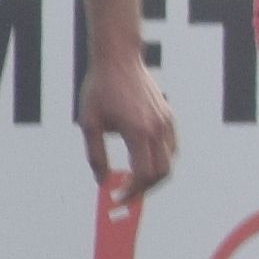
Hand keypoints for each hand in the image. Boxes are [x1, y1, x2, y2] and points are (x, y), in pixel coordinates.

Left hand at [82, 49, 184, 199]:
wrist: (119, 59)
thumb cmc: (100, 90)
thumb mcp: (88, 124)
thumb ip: (95, 155)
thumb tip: (103, 181)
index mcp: (138, 131)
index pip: (144, 173)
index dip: (132, 191)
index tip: (117, 198)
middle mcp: (157, 128)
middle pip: (162, 172)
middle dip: (145, 189)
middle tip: (126, 195)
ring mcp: (166, 122)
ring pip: (170, 160)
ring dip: (154, 175)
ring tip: (133, 179)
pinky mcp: (168, 116)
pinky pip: (170, 146)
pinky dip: (159, 159)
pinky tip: (142, 159)